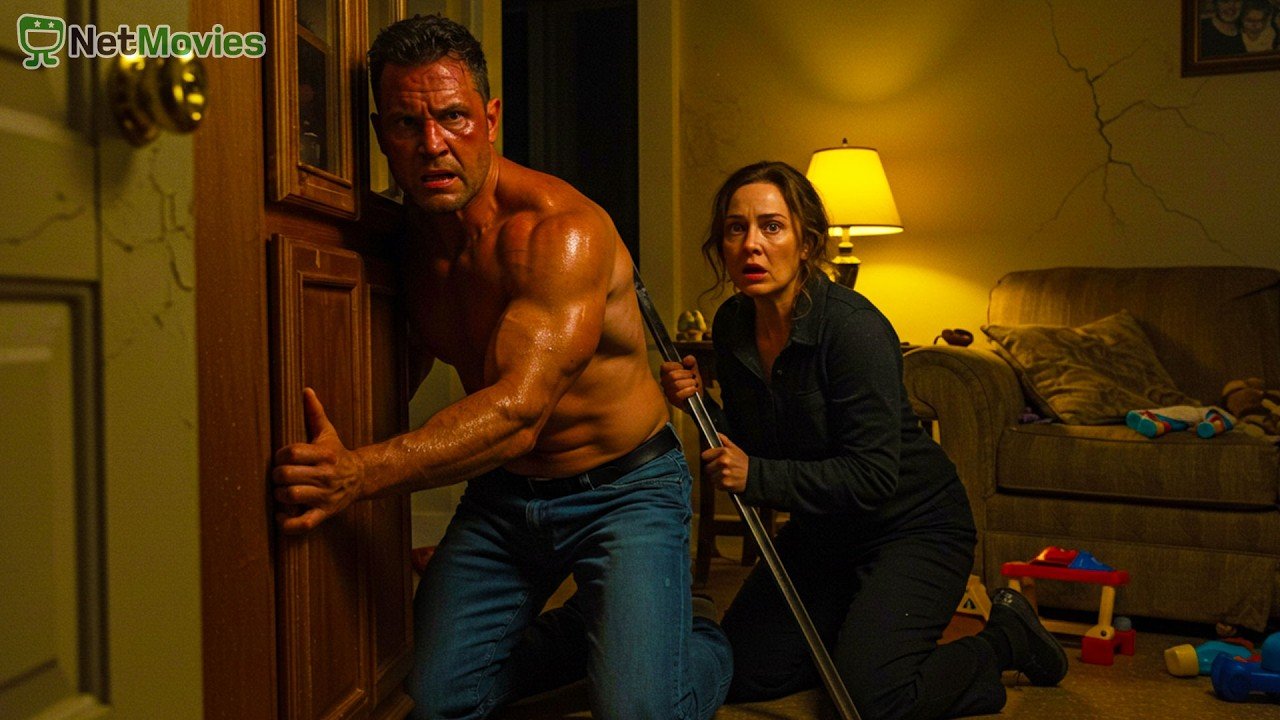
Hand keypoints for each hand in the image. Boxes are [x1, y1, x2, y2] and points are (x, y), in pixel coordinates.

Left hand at [272, 388, 365, 533]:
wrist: (360, 478)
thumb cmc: (337, 454)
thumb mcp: (328, 433)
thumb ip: (314, 412)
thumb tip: (306, 390)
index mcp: (324, 455)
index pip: (291, 453)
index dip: (280, 455)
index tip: (282, 458)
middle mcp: (325, 476)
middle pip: (286, 475)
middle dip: (277, 476)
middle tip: (279, 476)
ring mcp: (325, 497)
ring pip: (291, 497)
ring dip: (280, 496)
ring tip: (282, 492)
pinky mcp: (324, 513)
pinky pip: (303, 524)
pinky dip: (288, 523)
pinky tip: (282, 515)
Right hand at [659, 355, 701, 411]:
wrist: (697, 396)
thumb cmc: (692, 381)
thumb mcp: (693, 369)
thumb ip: (691, 361)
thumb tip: (687, 359)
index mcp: (666, 372)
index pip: (665, 366)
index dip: (677, 366)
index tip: (684, 368)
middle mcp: (664, 382)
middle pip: (672, 376)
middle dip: (686, 374)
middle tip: (692, 376)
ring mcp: (668, 392)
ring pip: (676, 385)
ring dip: (689, 382)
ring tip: (694, 383)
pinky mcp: (673, 401)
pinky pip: (679, 395)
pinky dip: (689, 391)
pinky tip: (694, 390)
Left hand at [701, 433, 748, 493]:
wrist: (754, 475)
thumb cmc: (743, 462)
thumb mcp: (735, 449)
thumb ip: (724, 440)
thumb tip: (716, 434)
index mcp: (724, 451)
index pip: (705, 455)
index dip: (709, 458)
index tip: (713, 460)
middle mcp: (723, 462)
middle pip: (707, 468)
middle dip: (712, 469)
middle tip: (721, 469)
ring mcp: (724, 473)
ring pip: (711, 477)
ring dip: (716, 477)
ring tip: (725, 475)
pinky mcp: (725, 483)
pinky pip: (716, 484)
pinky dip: (720, 484)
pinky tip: (727, 480)